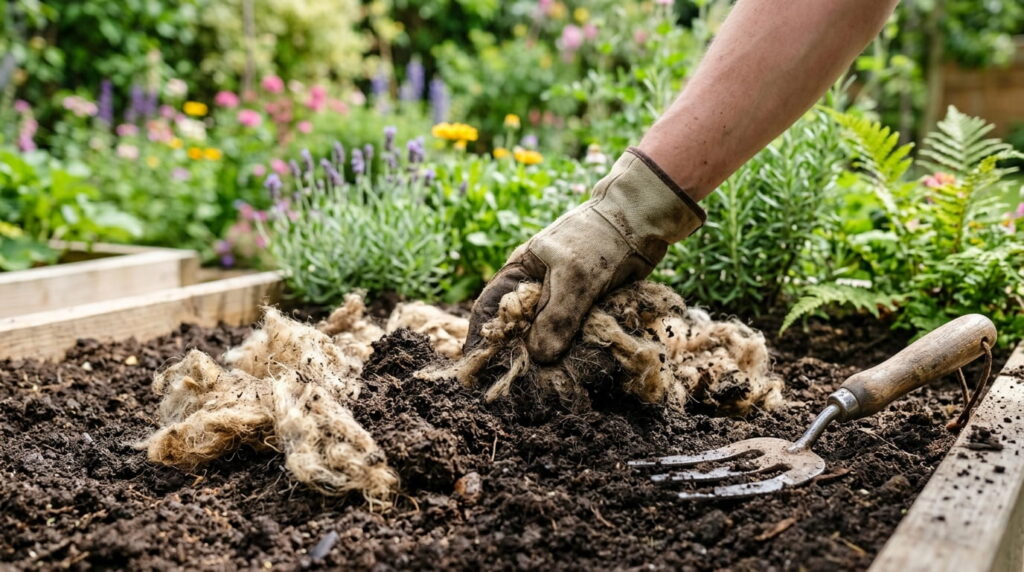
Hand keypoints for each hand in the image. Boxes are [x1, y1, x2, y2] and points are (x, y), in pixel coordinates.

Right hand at [464, 147, 704, 362]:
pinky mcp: (585, 308)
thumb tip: (539, 357)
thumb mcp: (575, 278)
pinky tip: (572, 368)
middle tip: (516, 384)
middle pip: (517, 327)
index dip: (482, 338)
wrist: (641, 222)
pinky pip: (571, 335)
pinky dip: (570, 350)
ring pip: (546, 334)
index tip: (478, 369)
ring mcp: (561, 298)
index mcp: (520, 272)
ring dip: (546, 356)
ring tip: (543, 385)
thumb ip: (557, 317)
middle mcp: (536, 288)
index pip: (490, 309)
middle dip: (516, 354)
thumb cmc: (599, 240)